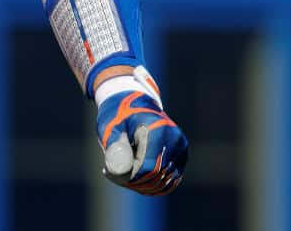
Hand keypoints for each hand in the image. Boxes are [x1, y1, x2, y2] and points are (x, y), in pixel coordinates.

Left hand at [95, 66, 187, 194]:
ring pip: (163, 183)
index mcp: (158, 129)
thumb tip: (120, 171)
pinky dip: (152, 185)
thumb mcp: (110, 127)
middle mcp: (174, 139)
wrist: (133, 104)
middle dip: (132, 182)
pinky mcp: (182, 156)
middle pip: (156, 177)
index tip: (108, 172)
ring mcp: (181, 148)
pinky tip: (132, 176)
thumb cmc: (119, 116)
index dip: (128, 177)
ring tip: (119, 173)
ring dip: (141, 186)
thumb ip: (114, 148)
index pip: (148, 168)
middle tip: (109, 173)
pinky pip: (169, 181)